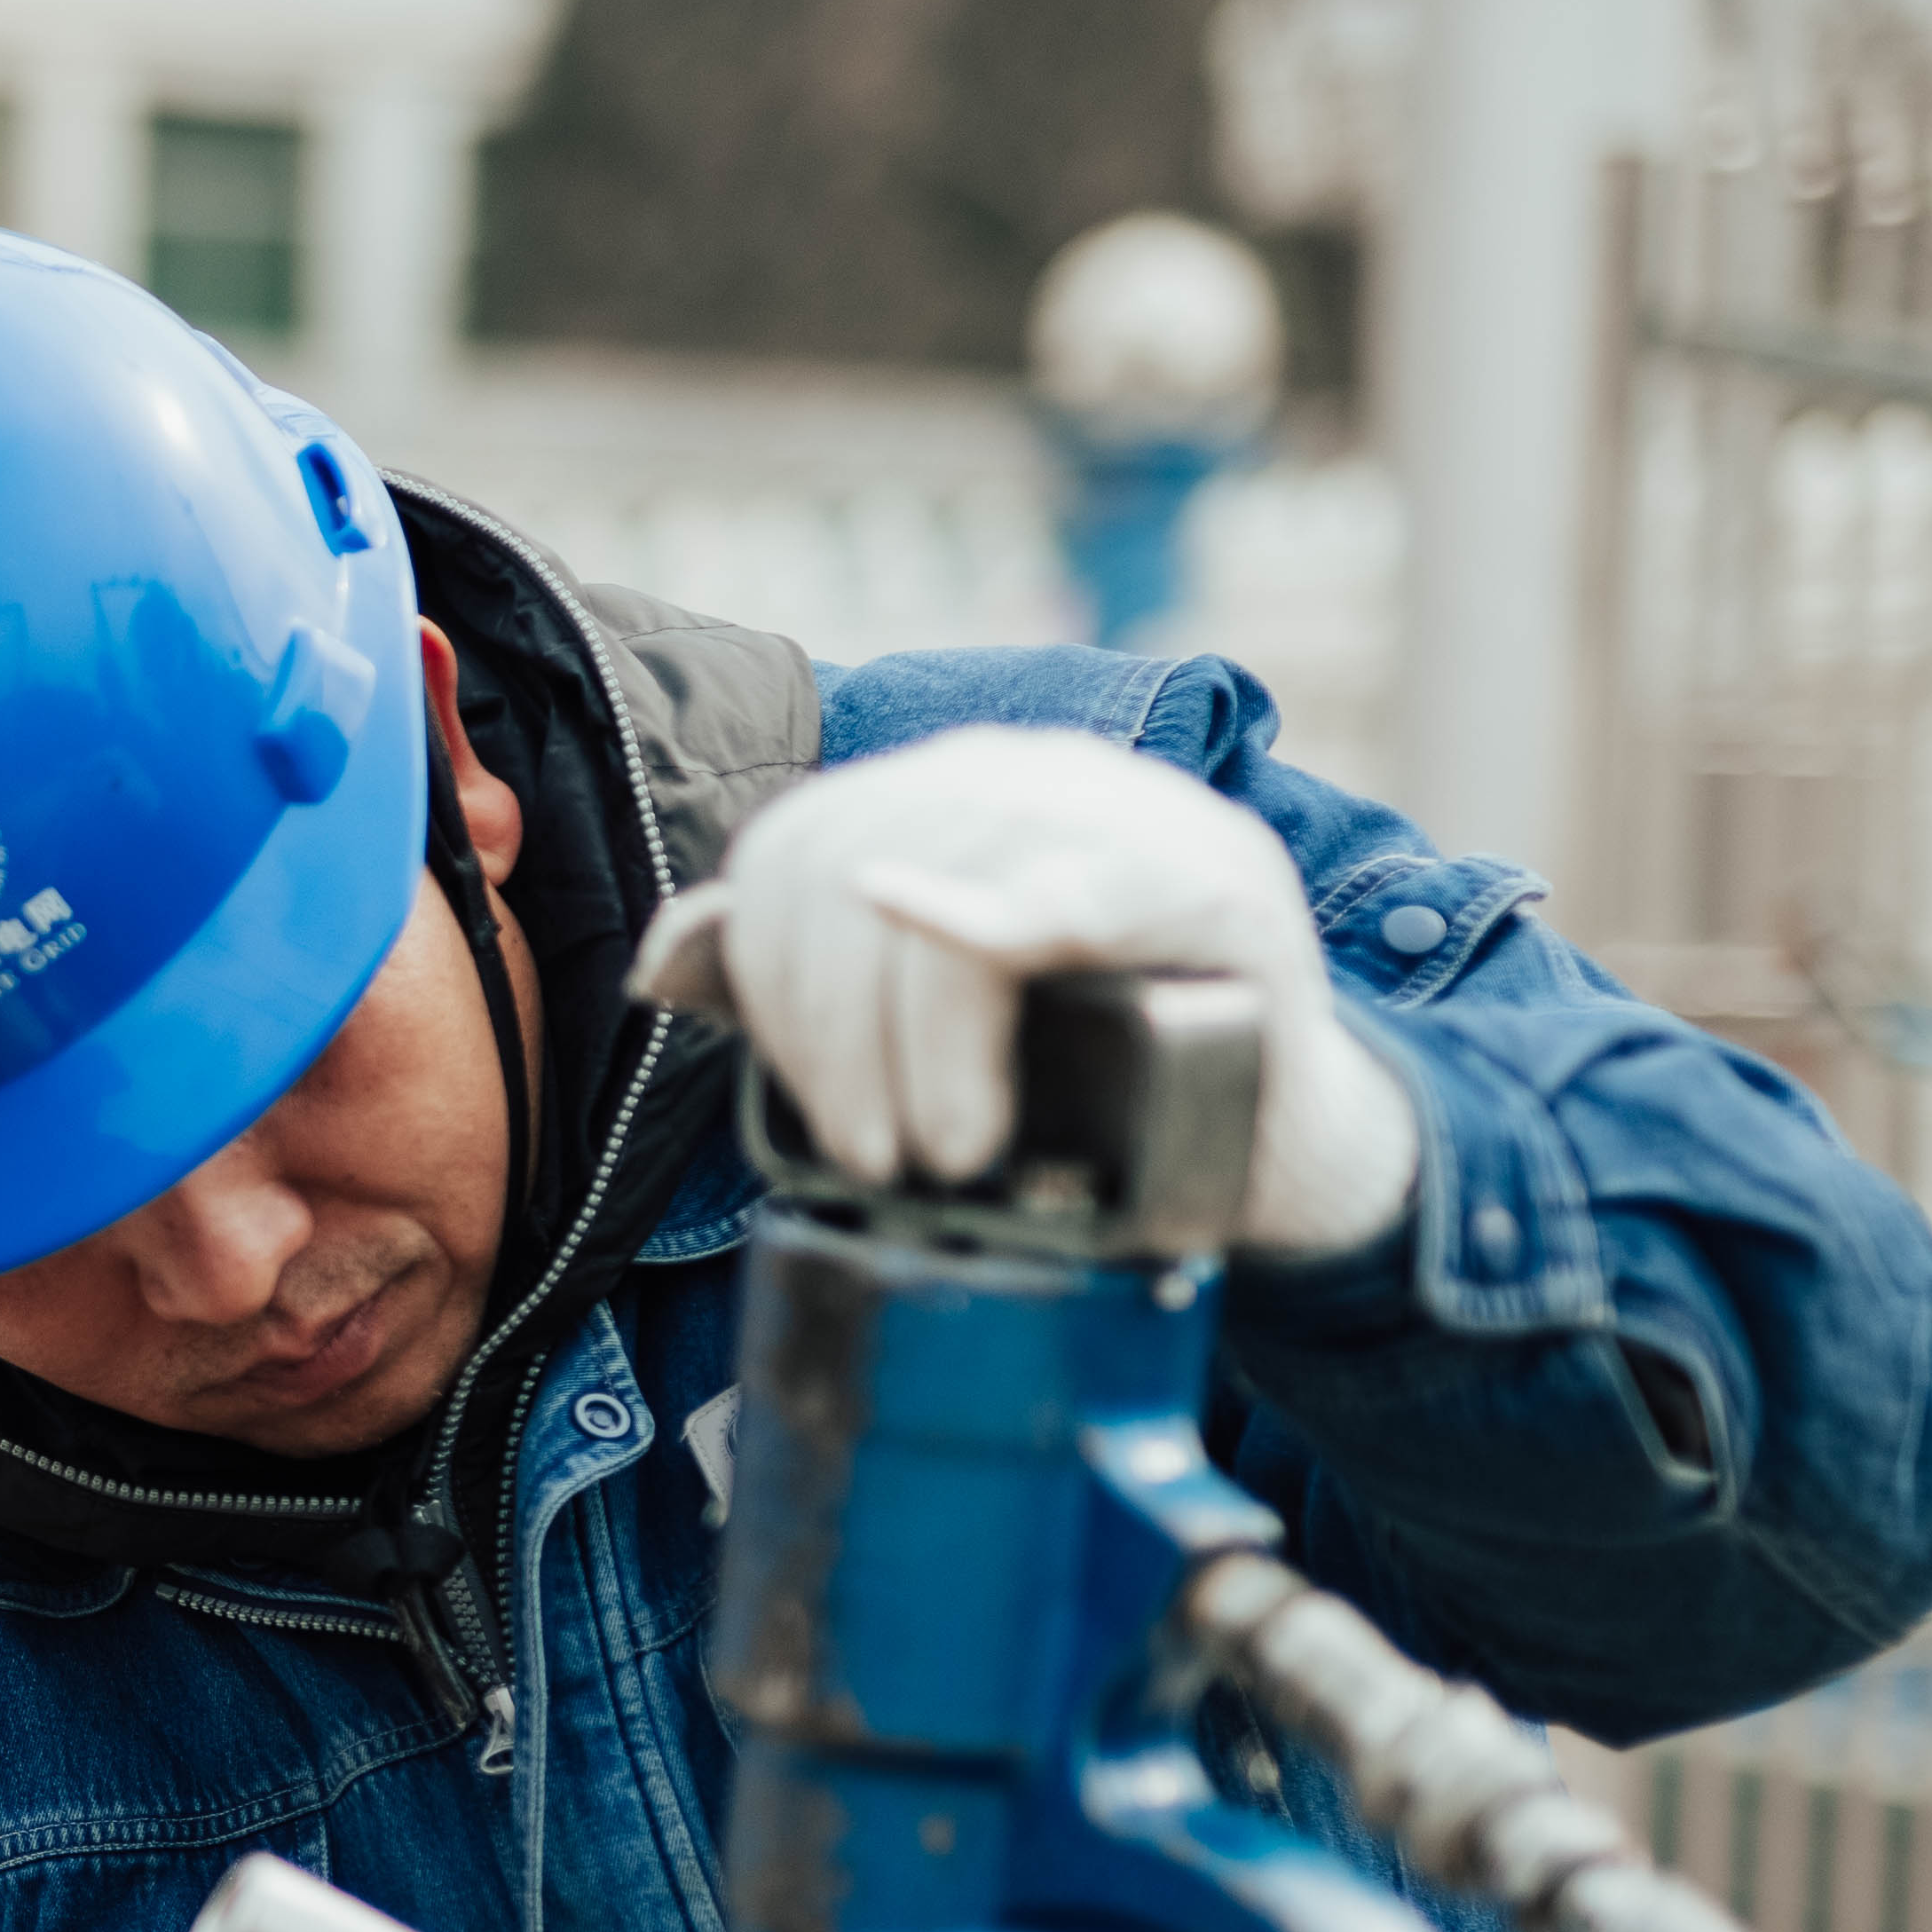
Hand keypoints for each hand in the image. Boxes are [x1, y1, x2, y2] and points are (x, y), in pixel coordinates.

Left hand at [624, 723, 1420, 1256]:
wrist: (1264, 1130)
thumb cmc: (1077, 1078)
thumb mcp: (915, 1030)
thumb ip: (799, 983)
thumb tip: (667, 959)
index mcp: (940, 796)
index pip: (796, 852)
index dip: (775, 988)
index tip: (816, 1111)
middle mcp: (1025, 773)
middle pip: (859, 868)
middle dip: (840, 1037)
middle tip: (875, 1158)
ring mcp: (1130, 812)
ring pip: (958, 884)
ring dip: (929, 1042)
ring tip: (949, 1148)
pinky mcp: (1216, 879)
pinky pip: (1084, 876)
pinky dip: (1006, 906)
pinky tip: (961, 932)